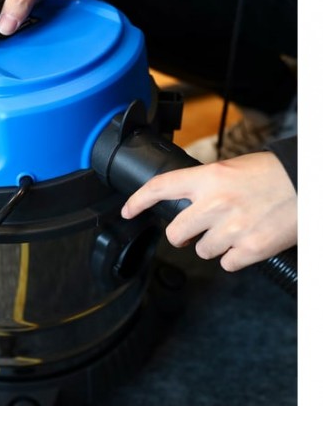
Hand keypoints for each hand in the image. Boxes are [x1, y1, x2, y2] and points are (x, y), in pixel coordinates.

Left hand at [121, 151, 296, 270]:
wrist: (307, 185)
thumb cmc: (275, 174)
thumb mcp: (233, 169)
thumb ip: (207, 185)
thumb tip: (189, 202)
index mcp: (209, 178)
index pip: (161, 187)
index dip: (138, 201)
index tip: (127, 210)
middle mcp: (215, 203)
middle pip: (176, 233)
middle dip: (184, 235)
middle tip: (199, 228)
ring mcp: (231, 229)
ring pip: (202, 251)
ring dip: (214, 245)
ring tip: (236, 228)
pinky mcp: (249, 249)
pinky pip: (226, 263)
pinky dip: (235, 257)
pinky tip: (248, 240)